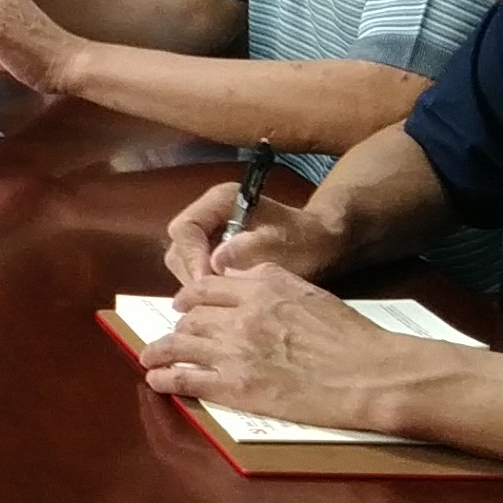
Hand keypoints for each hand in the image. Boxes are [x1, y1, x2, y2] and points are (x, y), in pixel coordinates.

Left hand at [137, 263, 435, 435]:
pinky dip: (165, 378)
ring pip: (179, 344)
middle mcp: (239, 315)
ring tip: (149, 358)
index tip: (184, 306)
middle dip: (179, 326)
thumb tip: (239, 277)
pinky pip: (185, 379)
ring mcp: (233, 351)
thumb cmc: (349, 336)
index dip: (190, 298)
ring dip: (160, 351)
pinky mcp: (234, 386)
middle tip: (175, 336)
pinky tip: (157, 380)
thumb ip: (270, 282)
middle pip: (190, 316)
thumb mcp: (307, 292)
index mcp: (260, 287)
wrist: (367, 374)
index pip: (207, 287)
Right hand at [161, 179, 336, 287]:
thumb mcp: (281, 244)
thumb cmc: (304, 240)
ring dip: (196, 281)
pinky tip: (222, 298)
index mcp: (220, 200)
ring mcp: (209, 231)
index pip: (186, 228)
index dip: (192, 257)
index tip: (207, 282)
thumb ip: (249, 250)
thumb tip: (216, 262)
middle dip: (192, 272)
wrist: (322, 242)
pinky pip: (197, 268)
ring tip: (217, 301)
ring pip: (184, 260)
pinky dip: (205, 285)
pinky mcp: (213, 249)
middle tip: (210, 298)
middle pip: (181, 245)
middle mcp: (208, 212)